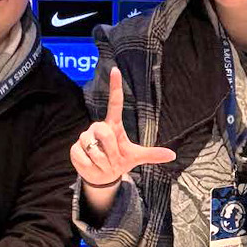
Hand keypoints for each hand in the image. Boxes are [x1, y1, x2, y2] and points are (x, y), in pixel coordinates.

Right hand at [70, 66, 176, 185]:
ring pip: (94, 149)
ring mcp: (84, 137)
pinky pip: (83, 158)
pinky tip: (92, 167)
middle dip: (111, 152)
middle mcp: (98, 127)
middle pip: (105, 133)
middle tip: (113, 162)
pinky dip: (91, 167)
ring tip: (103, 165)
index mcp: (113, 125)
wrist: (102, 176)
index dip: (115, 86)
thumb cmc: (119, 161)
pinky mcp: (74, 148)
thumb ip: (152, 154)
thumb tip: (172, 154)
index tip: (115, 70)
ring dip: (102, 163)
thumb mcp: (136, 157)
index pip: (115, 102)